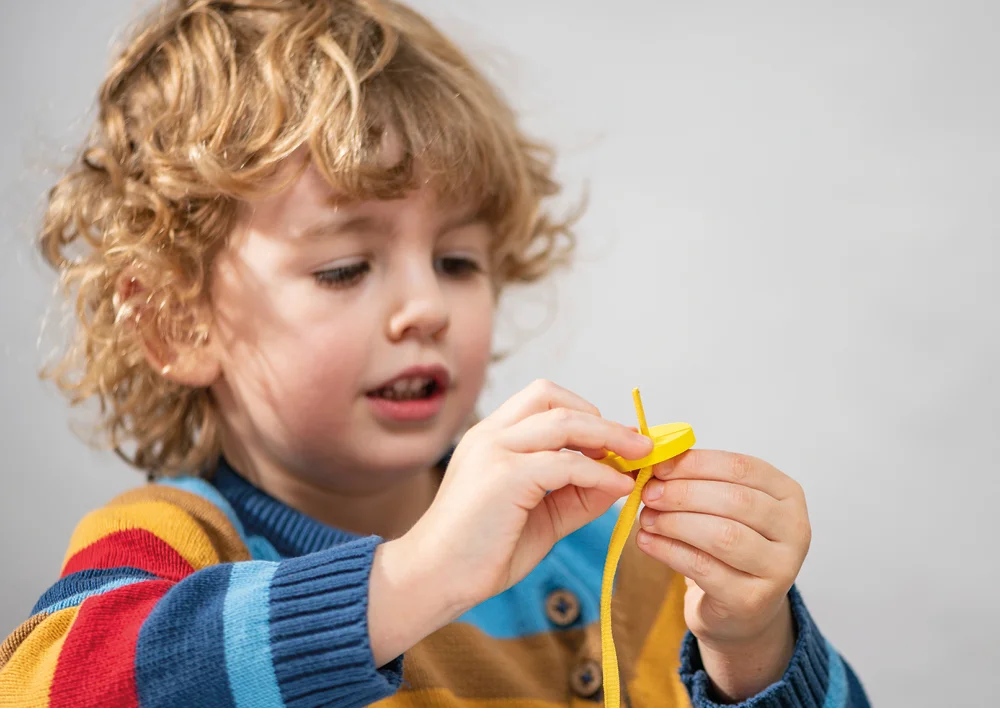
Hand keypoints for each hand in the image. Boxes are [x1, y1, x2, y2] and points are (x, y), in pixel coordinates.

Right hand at [403, 379, 652, 618]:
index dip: (585, 414)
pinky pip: (566, 464)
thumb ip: (577, 496)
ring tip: (639, 457)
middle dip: (603, 418)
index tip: (618, 441)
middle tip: (639, 443)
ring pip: (564, 422)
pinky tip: (619, 487)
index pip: (543, 399)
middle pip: (553, 397)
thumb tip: (622, 479)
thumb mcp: (541, 518)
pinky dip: (600, 473)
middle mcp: (490, 435)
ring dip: (610, 437)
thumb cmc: (480, 552)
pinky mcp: (504, 477)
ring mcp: (495, 451)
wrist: (432, 580)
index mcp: (492, 437)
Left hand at [636, 450, 810, 698]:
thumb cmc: (729, 544)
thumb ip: (699, 480)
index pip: (742, 468)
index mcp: (788, 495)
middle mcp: (795, 530)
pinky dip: (668, 551)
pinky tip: (647, 541)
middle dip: (683, 493)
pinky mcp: (752, 600)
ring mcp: (779, 568)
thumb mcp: (723, 506)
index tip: (659, 465)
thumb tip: (656, 461)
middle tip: (648, 493)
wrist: (741, 608)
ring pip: (722, 535)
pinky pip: (703, 567)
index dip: (697, 463)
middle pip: (734, 500)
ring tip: (646, 518)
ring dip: (675, 523)